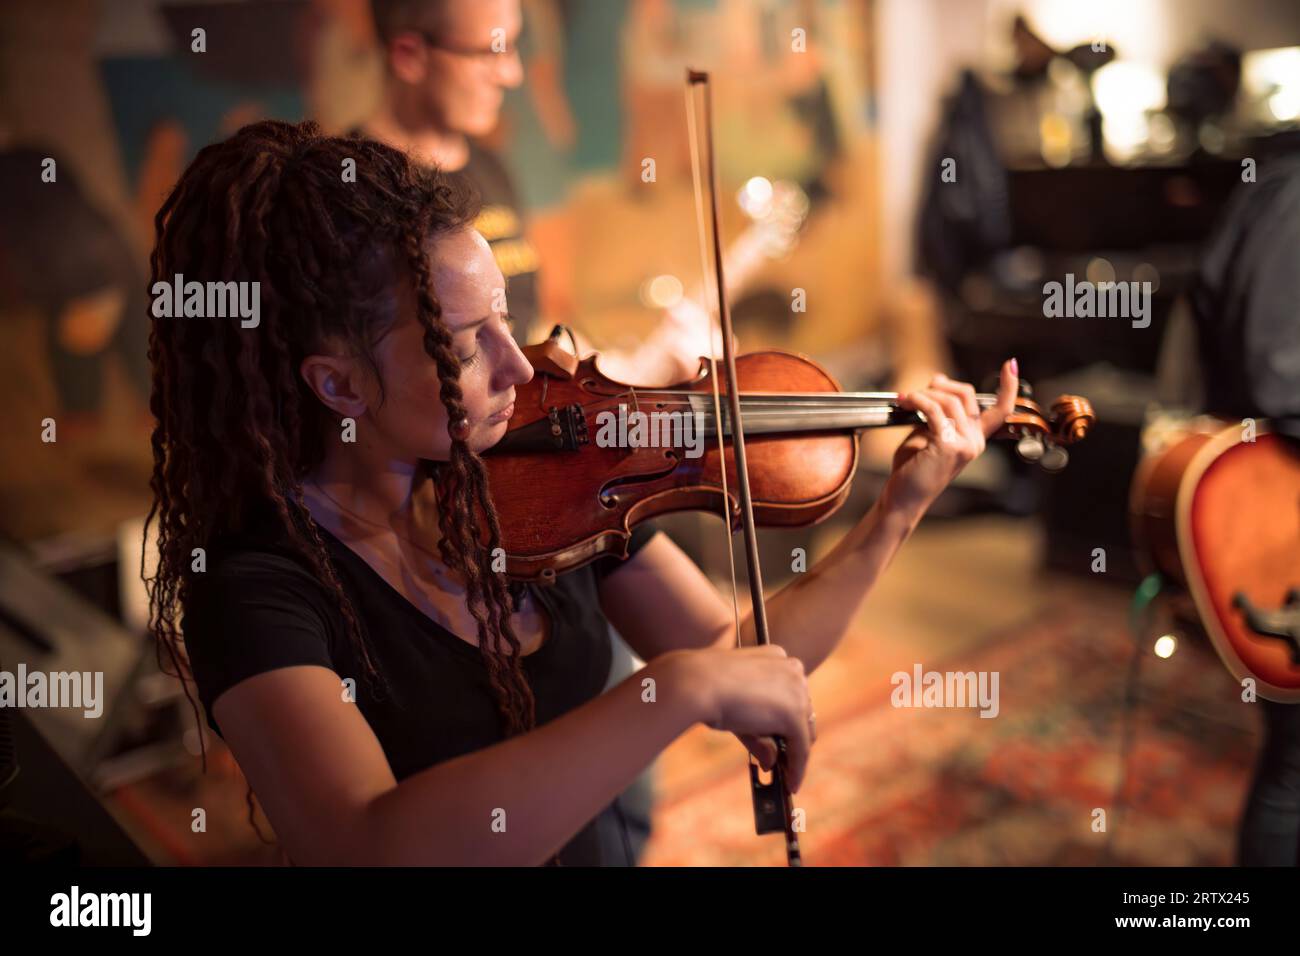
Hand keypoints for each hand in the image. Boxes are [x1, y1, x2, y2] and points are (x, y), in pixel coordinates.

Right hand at [675, 644, 815, 791]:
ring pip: (803, 731)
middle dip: (793, 736)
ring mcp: (796, 691)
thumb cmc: (706, 687)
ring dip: (794, 754)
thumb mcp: (737, 704)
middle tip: (785, 760)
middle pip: (803, 711)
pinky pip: (801, 749)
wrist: (697, 682)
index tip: (783, 736)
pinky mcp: (793, 715)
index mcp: (776, 656)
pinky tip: (791, 783)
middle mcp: (792, 669)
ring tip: (786, 775)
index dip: (787, 716)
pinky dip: (797, 768)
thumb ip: (758, 729)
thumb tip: (771, 762)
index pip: (791, 692)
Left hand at [880, 358, 1017, 520]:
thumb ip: (937, 411)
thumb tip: (938, 381)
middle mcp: (975, 441)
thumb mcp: (928, 433)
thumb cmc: (913, 468)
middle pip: (967, 395)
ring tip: (906, 398)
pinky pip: (934, 411)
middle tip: (920, 391)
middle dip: (942, 386)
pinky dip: (918, 401)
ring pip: (949, 401)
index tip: (1012, 364)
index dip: (1009, 386)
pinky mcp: (949, 446)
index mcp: (975, 438)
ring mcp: (965, 444)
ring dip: (924, 394)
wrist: (903, 497)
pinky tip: (905, 401)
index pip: (1001, 409)